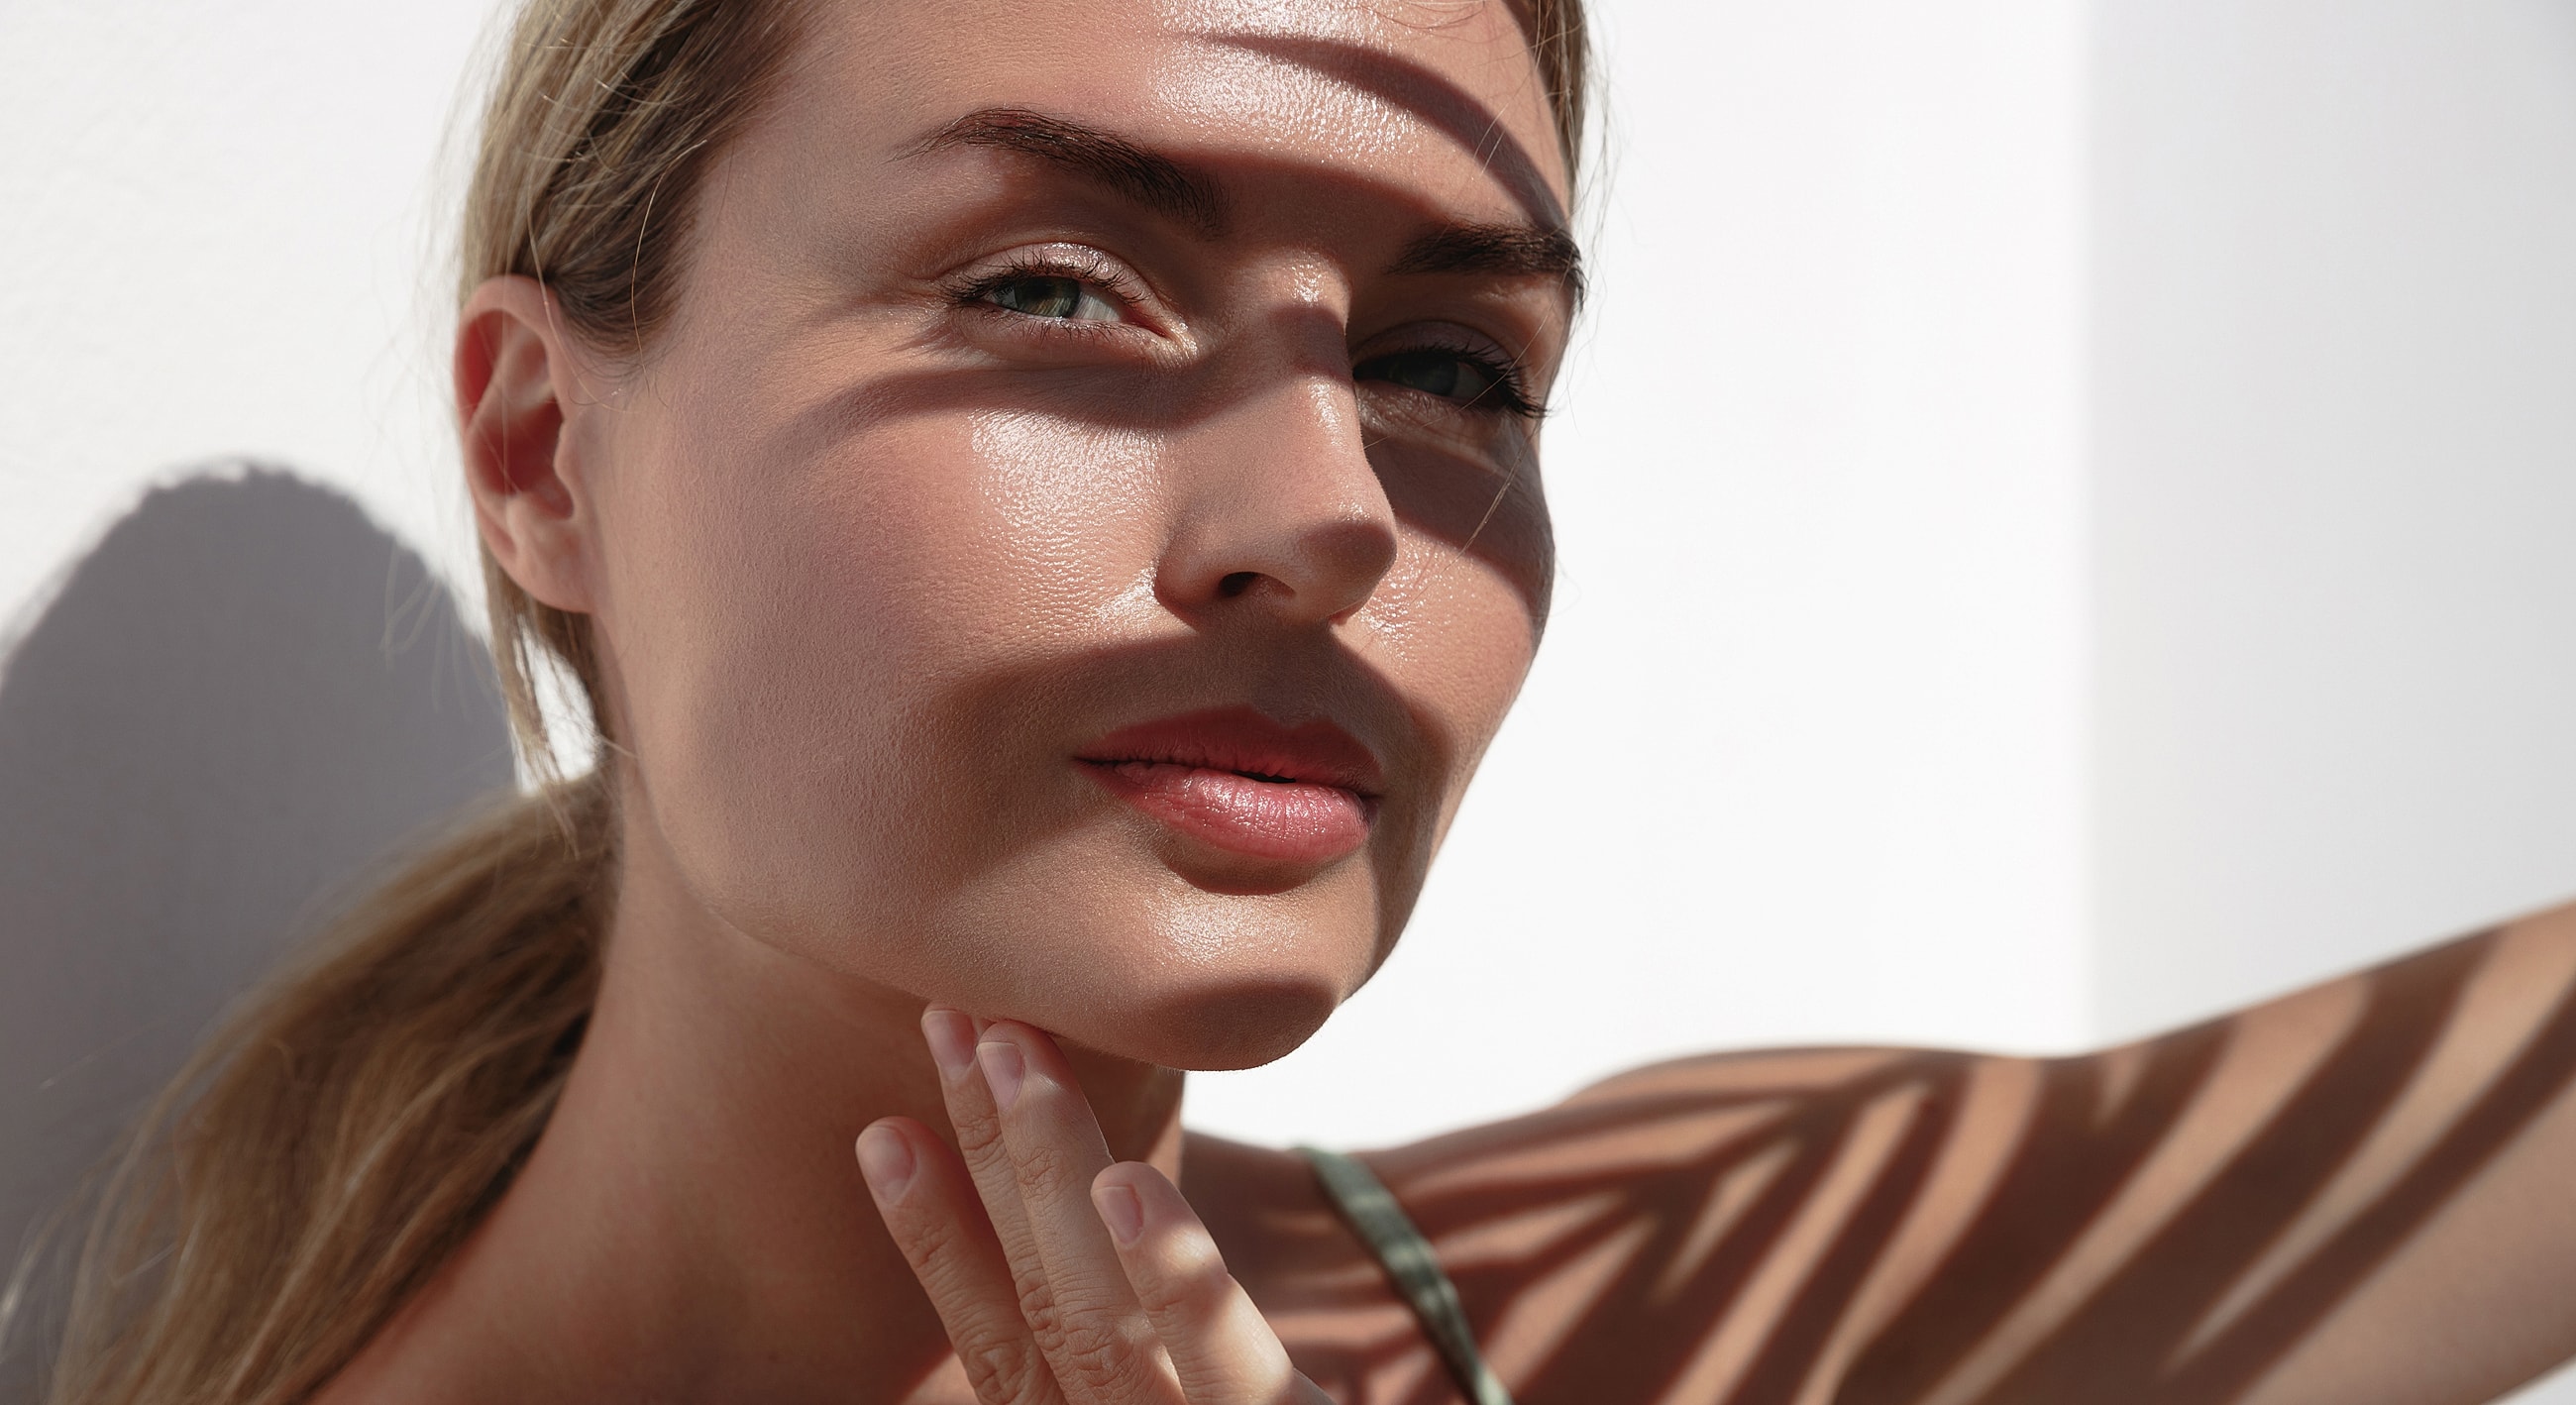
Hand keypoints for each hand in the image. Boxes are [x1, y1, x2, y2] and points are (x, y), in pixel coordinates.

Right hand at [858, 1008, 1333, 1404]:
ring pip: (1097, 1319)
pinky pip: (1229, 1368)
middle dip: (991, 1156)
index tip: (885, 1131)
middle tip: (954, 1017)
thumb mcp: (1190, 1396)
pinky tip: (1128, 1189)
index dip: (940, 1237)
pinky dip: (1173, 1277)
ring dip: (1050, 1177)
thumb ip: (1144, 1346)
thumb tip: (1108, 1208)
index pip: (1000, 1336)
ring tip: (1017, 1059)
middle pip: (1039, 1301)